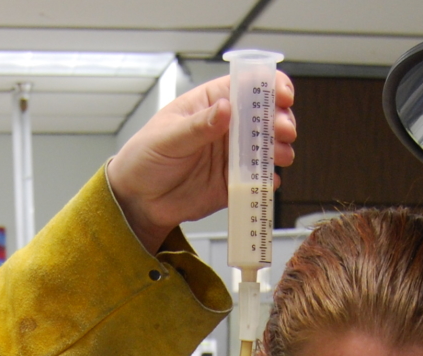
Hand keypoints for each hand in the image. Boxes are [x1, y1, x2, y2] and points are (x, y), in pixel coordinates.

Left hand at [107, 72, 297, 251]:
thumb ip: (199, 126)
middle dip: (281, 121)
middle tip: (284, 132)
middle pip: (265, 116)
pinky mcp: (234, 183)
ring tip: (281, 156)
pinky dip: (269, 180)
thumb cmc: (145, 159)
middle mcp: (226, 127)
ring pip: (267, 147)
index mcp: (210, 104)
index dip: (269, 86)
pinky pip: (259, 179)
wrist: (138, 201)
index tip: (283, 96)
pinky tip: (269, 180)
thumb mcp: (168, 138)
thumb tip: (225, 107)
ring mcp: (232, 155)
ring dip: (280, 149)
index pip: (246, 86)